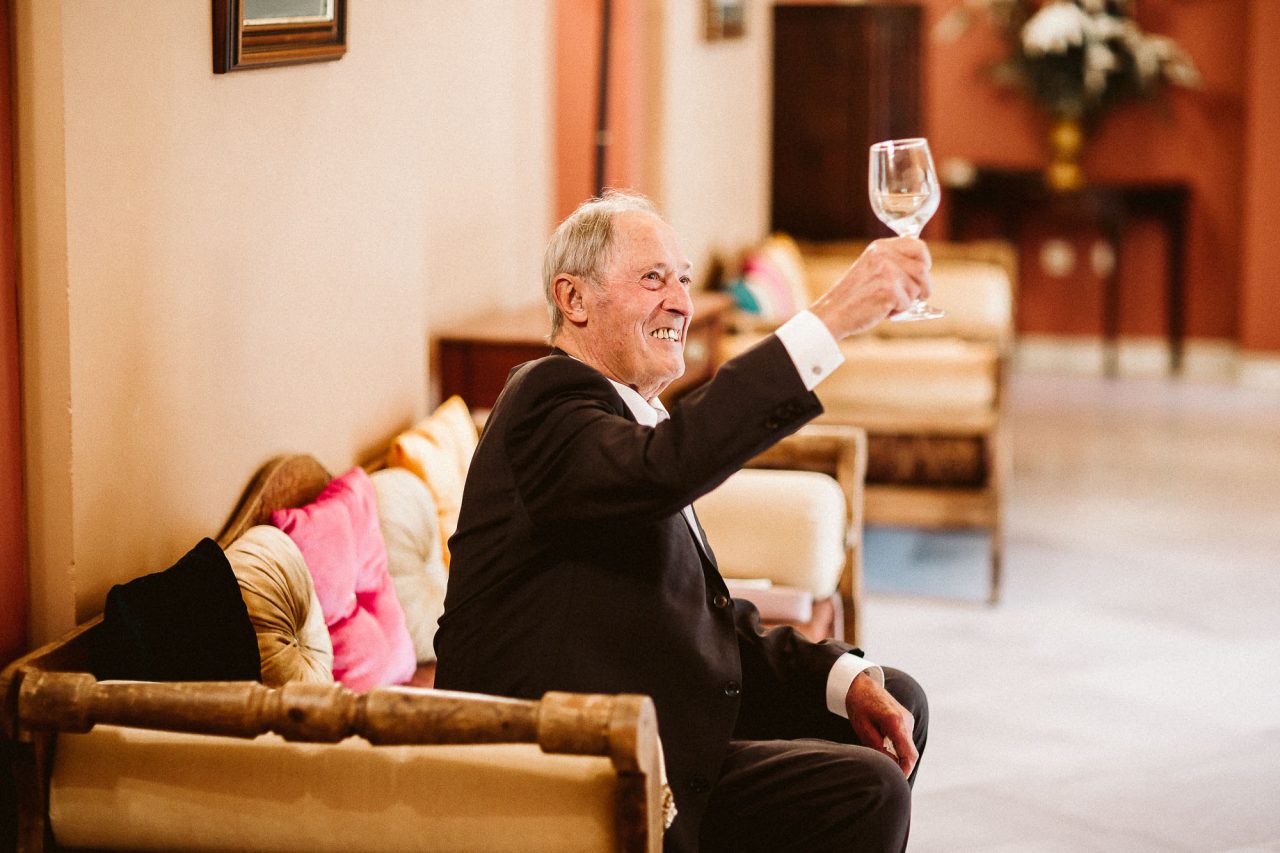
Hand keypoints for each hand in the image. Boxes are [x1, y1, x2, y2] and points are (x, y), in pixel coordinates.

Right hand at [808, 238, 932, 339]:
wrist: (834, 312)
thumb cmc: (854, 295)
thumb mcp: (872, 267)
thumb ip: (894, 262)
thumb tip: (924, 269)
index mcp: (880, 247)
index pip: (918, 245)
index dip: (925, 261)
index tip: (923, 273)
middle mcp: (884, 255)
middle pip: (922, 269)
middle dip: (924, 286)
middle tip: (918, 297)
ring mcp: (886, 272)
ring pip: (917, 287)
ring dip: (908, 300)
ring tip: (886, 302)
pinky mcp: (888, 290)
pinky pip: (908, 303)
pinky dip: (898, 311)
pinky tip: (881, 310)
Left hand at [845, 671, 917, 778]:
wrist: (861, 683)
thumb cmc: (858, 704)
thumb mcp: (863, 727)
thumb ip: (877, 747)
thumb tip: (889, 766)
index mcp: (895, 721)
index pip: (908, 754)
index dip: (905, 771)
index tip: (898, 783)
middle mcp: (906, 720)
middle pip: (910, 753)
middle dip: (902, 767)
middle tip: (889, 780)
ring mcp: (907, 719)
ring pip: (907, 747)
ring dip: (898, 758)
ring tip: (882, 763)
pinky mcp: (905, 719)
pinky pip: (904, 740)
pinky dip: (897, 749)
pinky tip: (884, 750)